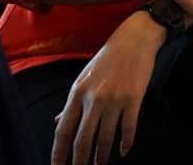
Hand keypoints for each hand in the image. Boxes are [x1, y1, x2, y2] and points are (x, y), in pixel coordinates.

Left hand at [52, 11, 163, 164]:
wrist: (135, 39)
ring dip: (102, 155)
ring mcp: (114, 100)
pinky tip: (124, 150)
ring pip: (105, 137)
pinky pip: (128, 128)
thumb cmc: (108, 57)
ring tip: (100, 164)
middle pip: (83, 139)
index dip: (59, 153)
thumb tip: (57, 121)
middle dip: (80, 160)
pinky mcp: (134, 99)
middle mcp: (94, 99)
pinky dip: (126, 143)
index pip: (63, 130)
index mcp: (77, 93)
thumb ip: (71, 102)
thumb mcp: (84, 77)